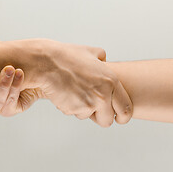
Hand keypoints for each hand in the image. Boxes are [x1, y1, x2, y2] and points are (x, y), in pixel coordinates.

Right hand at [0, 39, 132, 126]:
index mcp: (111, 81)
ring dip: (83, 110)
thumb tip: (104, 61)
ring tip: (74, 93)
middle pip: (108, 120)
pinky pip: (75, 113)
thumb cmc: (66, 56)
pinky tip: (65, 93)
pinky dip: (70, 107)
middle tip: (93, 110)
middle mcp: (104, 94)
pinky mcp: (75, 109)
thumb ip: (102, 58)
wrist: (46, 63)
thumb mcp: (90, 52)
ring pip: (89, 117)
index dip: (123, 117)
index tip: (119, 119)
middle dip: (101, 117)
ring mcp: (90, 103)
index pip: (126, 108)